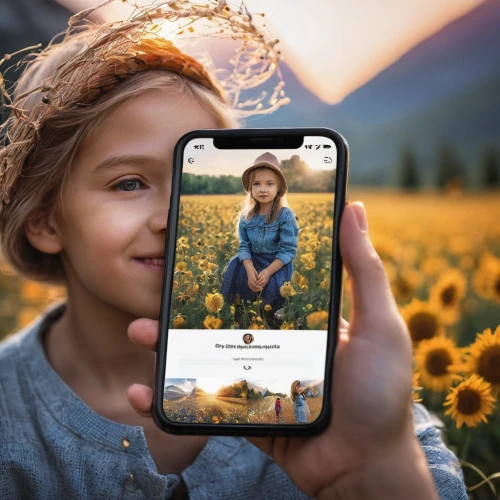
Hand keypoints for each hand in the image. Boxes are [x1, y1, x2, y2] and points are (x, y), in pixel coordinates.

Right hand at [127, 202, 437, 498]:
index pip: (260, 288)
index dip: (233, 270)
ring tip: (140, 332)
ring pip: (204, 358)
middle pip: (222, 322)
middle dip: (187, 308)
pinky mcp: (245, 413)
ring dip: (167, 346)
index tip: (204, 249)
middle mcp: (276, 347)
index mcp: (302, 322)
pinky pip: (203, 403)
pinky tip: (145, 392)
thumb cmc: (380, 392)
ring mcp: (257, 380)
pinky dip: (171, 400)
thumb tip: (354, 208)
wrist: (366, 468)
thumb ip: (363, 270)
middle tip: (159, 291)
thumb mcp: (377, 323)